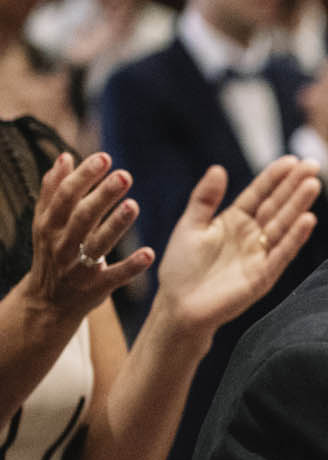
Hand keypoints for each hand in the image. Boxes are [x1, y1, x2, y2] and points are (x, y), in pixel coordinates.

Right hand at [25, 153, 154, 322]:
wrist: (49, 302)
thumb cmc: (53, 253)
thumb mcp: (46, 223)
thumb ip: (54, 191)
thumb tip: (65, 157)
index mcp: (49, 225)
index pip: (65, 196)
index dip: (84, 176)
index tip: (104, 158)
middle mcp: (62, 244)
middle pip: (82, 216)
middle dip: (102, 195)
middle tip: (124, 175)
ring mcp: (79, 267)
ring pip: (98, 244)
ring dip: (116, 225)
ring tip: (133, 205)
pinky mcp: (96, 287)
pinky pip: (116, 276)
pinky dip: (131, 266)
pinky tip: (149, 253)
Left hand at [151, 158, 321, 339]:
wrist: (179, 307)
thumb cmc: (181, 268)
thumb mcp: (189, 226)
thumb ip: (205, 199)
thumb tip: (218, 169)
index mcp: (235, 221)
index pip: (259, 194)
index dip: (274, 177)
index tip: (291, 160)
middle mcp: (252, 236)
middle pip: (277, 205)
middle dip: (294, 186)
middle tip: (313, 165)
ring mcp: (260, 255)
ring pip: (283, 225)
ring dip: (299, 206)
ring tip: (313, 185)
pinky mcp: (264, 276)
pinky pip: (282, 253)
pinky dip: (295, 237)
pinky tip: (307, 220)